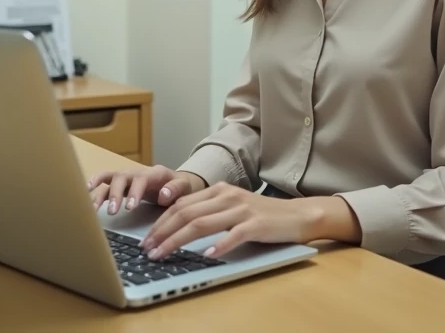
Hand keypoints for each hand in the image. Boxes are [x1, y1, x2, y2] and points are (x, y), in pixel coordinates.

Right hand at [86, 165, 205, 213]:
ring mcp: (128, 177)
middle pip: (121, 177)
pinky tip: (86, 193)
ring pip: (110, 179)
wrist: (178, 183)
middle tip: (113, 211)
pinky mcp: (121, 184)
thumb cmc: (181, 187)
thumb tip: (163, 194)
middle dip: (115, 194)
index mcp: (154, 174)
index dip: (134, 192)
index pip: (141, 179)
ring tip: (93, 208)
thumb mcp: (185, 187)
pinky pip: (105, 182)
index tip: (130, 207)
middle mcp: (137, 172)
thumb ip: (176, 189)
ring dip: (101, 192)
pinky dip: (95, 185)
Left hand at [140, 183, 359, 260]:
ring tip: (164, 254)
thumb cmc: (262, 216)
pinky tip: (207, 255)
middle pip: (186, 213)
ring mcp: (242, 209)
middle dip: (162, 232)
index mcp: (218, 190)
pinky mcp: (257, 224)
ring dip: (178, 240)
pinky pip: (234, 234)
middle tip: (148, 249)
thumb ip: (209, 213)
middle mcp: (227, 196)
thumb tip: (176, 228)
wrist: (297, 215)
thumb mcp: (232, 208)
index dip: (160, 222)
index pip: (181, 205)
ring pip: (202, 223)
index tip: (147, 239)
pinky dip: (219, 245)